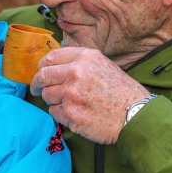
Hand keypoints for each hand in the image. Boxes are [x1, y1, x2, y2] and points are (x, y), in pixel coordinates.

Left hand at [30, 47, 148, 143]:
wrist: (134, 114)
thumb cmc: (121, 91)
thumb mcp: (103, 65)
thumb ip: (79, 62)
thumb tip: (54, 66)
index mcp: (84, 58)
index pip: (50, 58)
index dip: (42, 66)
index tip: (40, 72)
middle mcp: (75, 73)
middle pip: (43, 76)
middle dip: (37, 84)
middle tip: (37, 89)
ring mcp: (71, 94)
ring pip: (47, 95)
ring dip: (52, 100)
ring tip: (68, 103)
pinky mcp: (70, 114)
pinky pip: (53, 112)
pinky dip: (60, 114)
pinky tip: (74, 113)